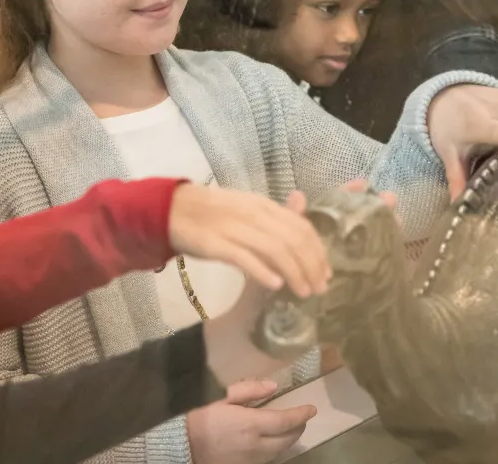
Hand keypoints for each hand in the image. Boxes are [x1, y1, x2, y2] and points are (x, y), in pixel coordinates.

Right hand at [169, 185, 330, 297]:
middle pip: (293, 239)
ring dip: (295, 273)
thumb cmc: (212, 212)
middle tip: (319, 289)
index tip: (326, 273)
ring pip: (275, 249)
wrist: (171, 208)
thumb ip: (274, 214)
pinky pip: (243, 256)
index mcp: (263, 205)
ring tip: (303, 292)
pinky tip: (275, 286)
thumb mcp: (247, 208)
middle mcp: (253, 214)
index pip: (302, 226)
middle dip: (311, 266)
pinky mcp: (215, 243)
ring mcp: (234, 227)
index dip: (318, 251)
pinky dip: (263, 271)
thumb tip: (302, 208)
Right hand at [188, 380, 314, 463]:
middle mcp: (256, 445)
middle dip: (298, 427)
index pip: (285, 420)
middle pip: (287, 439)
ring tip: (289, 429)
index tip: (312, 408)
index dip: (301, 414)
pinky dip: (275, 450)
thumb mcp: (220, 396)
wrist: (180, 445)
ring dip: (288, 440)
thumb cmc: (199, 416)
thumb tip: (273, 387)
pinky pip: (268, 459)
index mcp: (251, 424)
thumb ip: (248, 391)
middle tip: (301, 417)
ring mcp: (251, 460)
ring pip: (280, 452)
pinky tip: (272, 442)